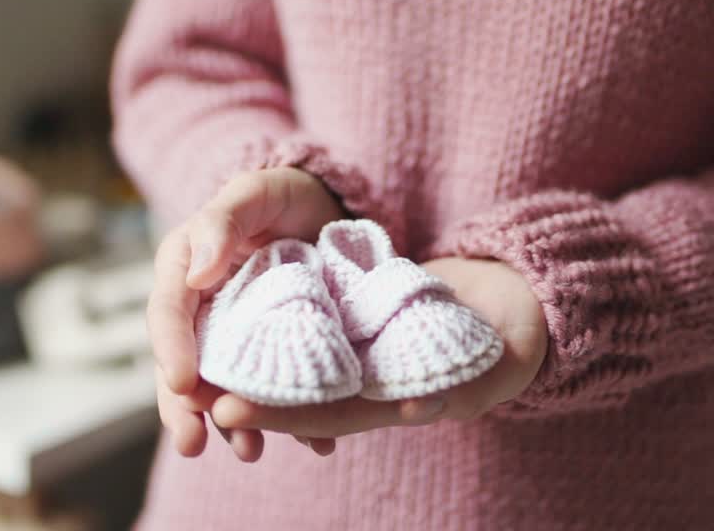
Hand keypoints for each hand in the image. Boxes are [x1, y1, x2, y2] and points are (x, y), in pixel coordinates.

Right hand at [148, 167, 345, 461]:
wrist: (324, 208)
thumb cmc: (279, 193)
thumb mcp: (253, 192)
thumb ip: (222, 224)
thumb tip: (196, 276)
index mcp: (184, 275)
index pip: (168, 316)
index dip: (170, 350)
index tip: (181, 383)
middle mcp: (204, 314)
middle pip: (185, 368)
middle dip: (185, 410)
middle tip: (191, 445)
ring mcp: (239, 340)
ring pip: (227, 389)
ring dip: (235, 424)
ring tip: (251, 451)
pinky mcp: (277, 356)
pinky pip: (279, 391)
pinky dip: (294, 421)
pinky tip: (315, 445)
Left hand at [209, 257, 547, 446]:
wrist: (524, 302)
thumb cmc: (517, 342)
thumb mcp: (491, 366)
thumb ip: (452, 388)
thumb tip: (409, 407)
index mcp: (389, 404)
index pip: (322, 413)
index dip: (275, 412)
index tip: (227, 404)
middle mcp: (365, 382)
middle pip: (295, 390)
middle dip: (244, 390)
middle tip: (189, 385)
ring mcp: (361, 348)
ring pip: (296, 359)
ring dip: (251, 356)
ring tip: (199, 345)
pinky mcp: (360, 311)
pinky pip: (315, 318)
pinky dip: (280, 315)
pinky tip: (241, 300)